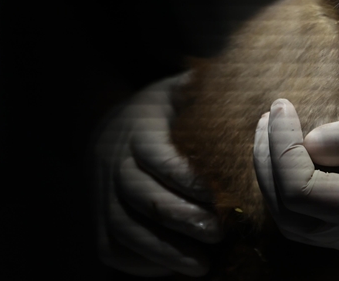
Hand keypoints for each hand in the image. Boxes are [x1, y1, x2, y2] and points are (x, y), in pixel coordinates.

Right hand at [94, 75, 220, 276]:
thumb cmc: (156, 112)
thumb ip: (201, 88)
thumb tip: (242, 76)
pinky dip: (138, 262)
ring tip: (202, 265)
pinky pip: (110, 246)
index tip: (216, 195)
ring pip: (124, 228)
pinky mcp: (97, 219)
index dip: (186, 179)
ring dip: (163, 250)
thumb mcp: (175, 91)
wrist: (100, 125)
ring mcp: (102, 194)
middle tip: (219, 233)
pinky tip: (171, 269)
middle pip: (141, 196)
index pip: (158, 157)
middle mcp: (113, 163)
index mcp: (137, 131)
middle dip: (181, 218)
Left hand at [253, 90, 338, 254]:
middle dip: (269, 166)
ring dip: (276, 178)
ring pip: (299, 222)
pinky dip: (293, 186)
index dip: (281, 151)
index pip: (304, 192)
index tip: (281, 107)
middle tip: (269, 119)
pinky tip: (294, 152)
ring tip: (272, 132)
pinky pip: (314, 217)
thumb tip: (308, 144)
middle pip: (293, 215)